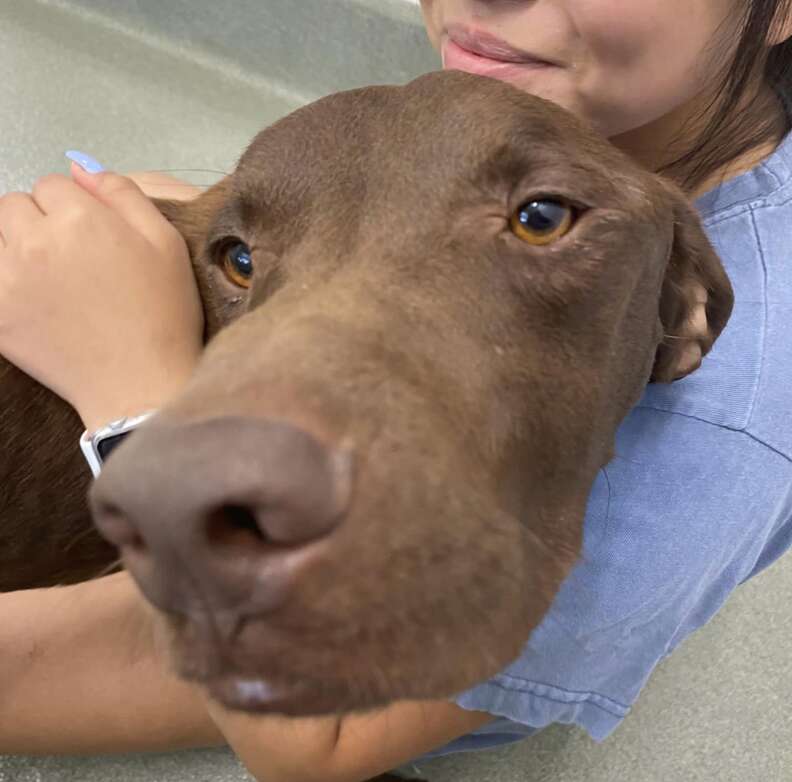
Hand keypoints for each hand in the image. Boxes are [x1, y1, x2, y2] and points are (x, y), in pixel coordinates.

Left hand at [0, 163, 202, 429]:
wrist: (140, 383)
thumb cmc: (163, 315)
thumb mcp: (167, 244)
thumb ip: (124, 194)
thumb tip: (80, 168)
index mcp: (82, 219)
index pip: (53, 185)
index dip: (76, 209)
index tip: (95, 238)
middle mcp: (36, 241)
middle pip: (14, 205)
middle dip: (39, 222)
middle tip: (71, 259)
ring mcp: (9, 279)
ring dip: (17, 248)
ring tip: (50, 280)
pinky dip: (8, 282)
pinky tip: (34, 301)